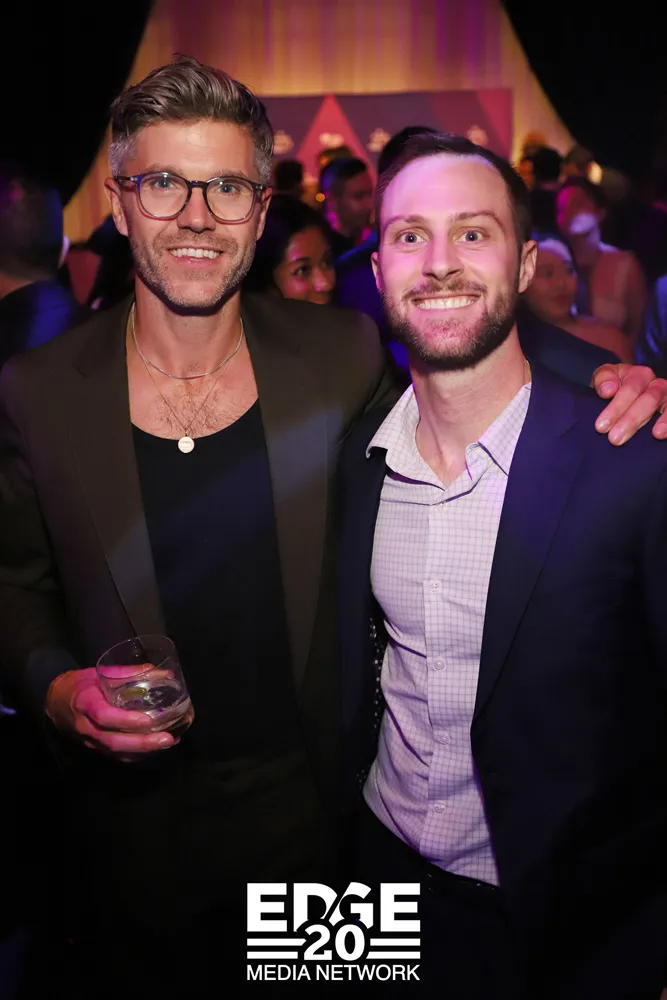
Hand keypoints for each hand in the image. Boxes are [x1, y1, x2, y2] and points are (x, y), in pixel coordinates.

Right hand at [45, 667, 177, 760]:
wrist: (56, 702)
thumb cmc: (81, 684)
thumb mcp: (100, 673)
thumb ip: (129, 673)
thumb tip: (163, 673)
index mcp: (85, 702)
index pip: (103, 716)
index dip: (125, 720)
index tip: (147, 720)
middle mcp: (86, 726)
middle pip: (113, 741)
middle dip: (142, 742)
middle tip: (167, 738)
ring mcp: (90, 740)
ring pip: (116, 752)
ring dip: (143, 751)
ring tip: (168, 742)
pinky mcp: (95, 748)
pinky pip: (116, 756)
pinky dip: (137, 754)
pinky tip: (156, 748)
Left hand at [591, 363, 666, 444]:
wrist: (624, 392)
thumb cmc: (613, 386)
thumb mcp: (604, 378)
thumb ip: (603, 379)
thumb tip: (608, 390)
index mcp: (639, 375)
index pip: (630, 389)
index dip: (616, 407)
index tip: (601, 426)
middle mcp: (656, 385)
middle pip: (649, 399)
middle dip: (632, 420)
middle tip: (614, 439)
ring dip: (664, 421)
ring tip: (657, 434)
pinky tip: (664, 434)